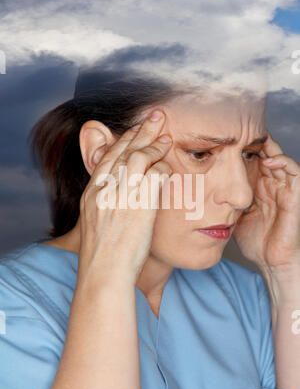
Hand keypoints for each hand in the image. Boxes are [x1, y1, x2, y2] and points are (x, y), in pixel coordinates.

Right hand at [77, 110, 172, 287]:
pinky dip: (164, 167)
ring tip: (167, 137)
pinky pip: (156, 175)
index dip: (123, 140)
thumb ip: (106, 204)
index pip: (108, 157)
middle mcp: (105, 189)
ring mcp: (122, 195)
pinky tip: (169, 166)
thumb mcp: (96, 224)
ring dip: (155, 145)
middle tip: (156, 115)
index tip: (135, 129)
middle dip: (142, 130)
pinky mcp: (140, 205)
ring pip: (140, 157)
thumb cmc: (103, 256)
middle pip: (125, 150)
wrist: (104, 273)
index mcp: (92, 193)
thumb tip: (120, 195)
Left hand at [233, 131, 299, 271]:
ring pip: (279, 158)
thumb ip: (226, 203)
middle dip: (252, 142)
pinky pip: (294, 172)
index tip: (224, 138)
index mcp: (258, 188)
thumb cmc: (256, 243)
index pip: (251, 161)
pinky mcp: (296, 196)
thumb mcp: (235, 217)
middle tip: (238, 129)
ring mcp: (284, 189)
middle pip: (264, 155)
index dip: (240, 149)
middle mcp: (272, 185)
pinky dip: (283, 162)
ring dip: (267, 147)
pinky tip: (268, 159)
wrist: (274, 263)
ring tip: (253, 138)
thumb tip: (203, 194)